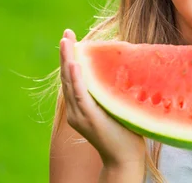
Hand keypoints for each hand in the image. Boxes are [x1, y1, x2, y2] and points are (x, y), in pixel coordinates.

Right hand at [59, 29, 145, 167]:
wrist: (124, 159)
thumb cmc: (124, 132)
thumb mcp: (116, 105)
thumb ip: (112, 90)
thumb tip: (122, 67)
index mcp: (80, 106)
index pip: (72, 77)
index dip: (70, 58)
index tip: (71, 38)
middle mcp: (75, 110)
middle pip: (67, 76)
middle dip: (66, 53)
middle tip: (66, 33)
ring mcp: (80, 114)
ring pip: (70, 82)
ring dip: (68, 60)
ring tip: (66, 41)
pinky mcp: (88, 118)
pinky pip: (80, 95)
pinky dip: (76, 78)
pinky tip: (75, 64)